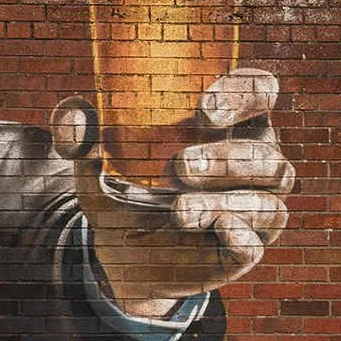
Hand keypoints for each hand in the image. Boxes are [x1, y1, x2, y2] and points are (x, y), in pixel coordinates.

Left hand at [50, 68, 292, 316]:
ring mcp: (255, 207)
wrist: (120, 249)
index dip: (243, 94)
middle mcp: (253, 160)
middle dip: (226, 160)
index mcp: (228, 122)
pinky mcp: (244, 248)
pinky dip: (240, 237)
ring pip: (266, 200)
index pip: (258, 91)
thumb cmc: (124, 185)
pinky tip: (217, 229)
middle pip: (264, 153)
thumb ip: (80, 134)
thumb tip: (74, 116)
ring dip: (223, 201)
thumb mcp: (94, 160)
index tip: (204, 110)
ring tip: (179, 210)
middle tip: (179, 167)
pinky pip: (255, 243)